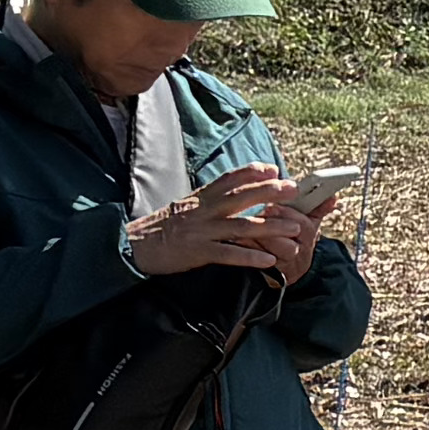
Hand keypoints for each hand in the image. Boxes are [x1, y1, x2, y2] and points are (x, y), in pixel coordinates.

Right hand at [136, 167, 318, 283]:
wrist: (134, 246)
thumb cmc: (162, 228)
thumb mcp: (185, 208)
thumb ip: (207, 201)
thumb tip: (231, 194)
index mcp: (200, 198)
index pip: (228, 179)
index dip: (251, 172)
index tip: (272, 169)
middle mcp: (203, 210)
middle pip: (241, 197)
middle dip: (269, 192)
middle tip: (293, 190)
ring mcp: (201, 231)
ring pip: (241, 225)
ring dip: (270, 227)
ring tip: (294, 229)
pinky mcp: (198, 252)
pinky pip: (228, 253)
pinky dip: (250, 257)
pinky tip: (268, 260)